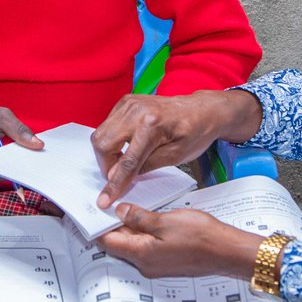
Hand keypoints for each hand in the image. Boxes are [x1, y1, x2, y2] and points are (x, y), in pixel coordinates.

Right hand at [0, 101, 42, 183]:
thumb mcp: (2, 115)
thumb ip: (19, 130)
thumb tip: (38, 145)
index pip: (3, 162)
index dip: (20, 163)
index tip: (34, 160)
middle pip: (3, 173)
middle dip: (19, 166)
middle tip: (35, 159)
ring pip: (1, 177)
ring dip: (13, 169)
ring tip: (23, 158)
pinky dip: (6, 170)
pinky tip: (15, 161)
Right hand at [91, 90, 262, 207]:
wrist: (200, 110)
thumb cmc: (194, 132)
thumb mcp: (175, 157)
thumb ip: (146, 166)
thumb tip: (119, 176)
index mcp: (152, 125)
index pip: (126, 161)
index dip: (114, 183)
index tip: (105, 199)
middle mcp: (136, 111)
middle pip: (103, 143)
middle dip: (106, 166)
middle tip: (117, 177)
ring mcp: (129, 104)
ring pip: (100, 133)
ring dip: (107, 153)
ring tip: (123, 163)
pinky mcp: (126, 102)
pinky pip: (107, 124)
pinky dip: (111, 140)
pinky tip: (126, 147)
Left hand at [96, 204, 260, 278]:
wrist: (227, 251)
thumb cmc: (201, 236)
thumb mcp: (166, 220)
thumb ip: (140, 217)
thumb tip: (120, 212)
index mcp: (141, 254)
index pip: (108, 242)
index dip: (97, 227)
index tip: (89, 212)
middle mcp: (145, 263)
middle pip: (119, 243)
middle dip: (112, 224)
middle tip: (107, 203)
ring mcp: (156, 263)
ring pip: (133, 243)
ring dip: (128, 226)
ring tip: (125, 205)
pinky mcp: (167, 259)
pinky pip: (147, 245)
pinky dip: (142, 230)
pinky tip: (146, 215)